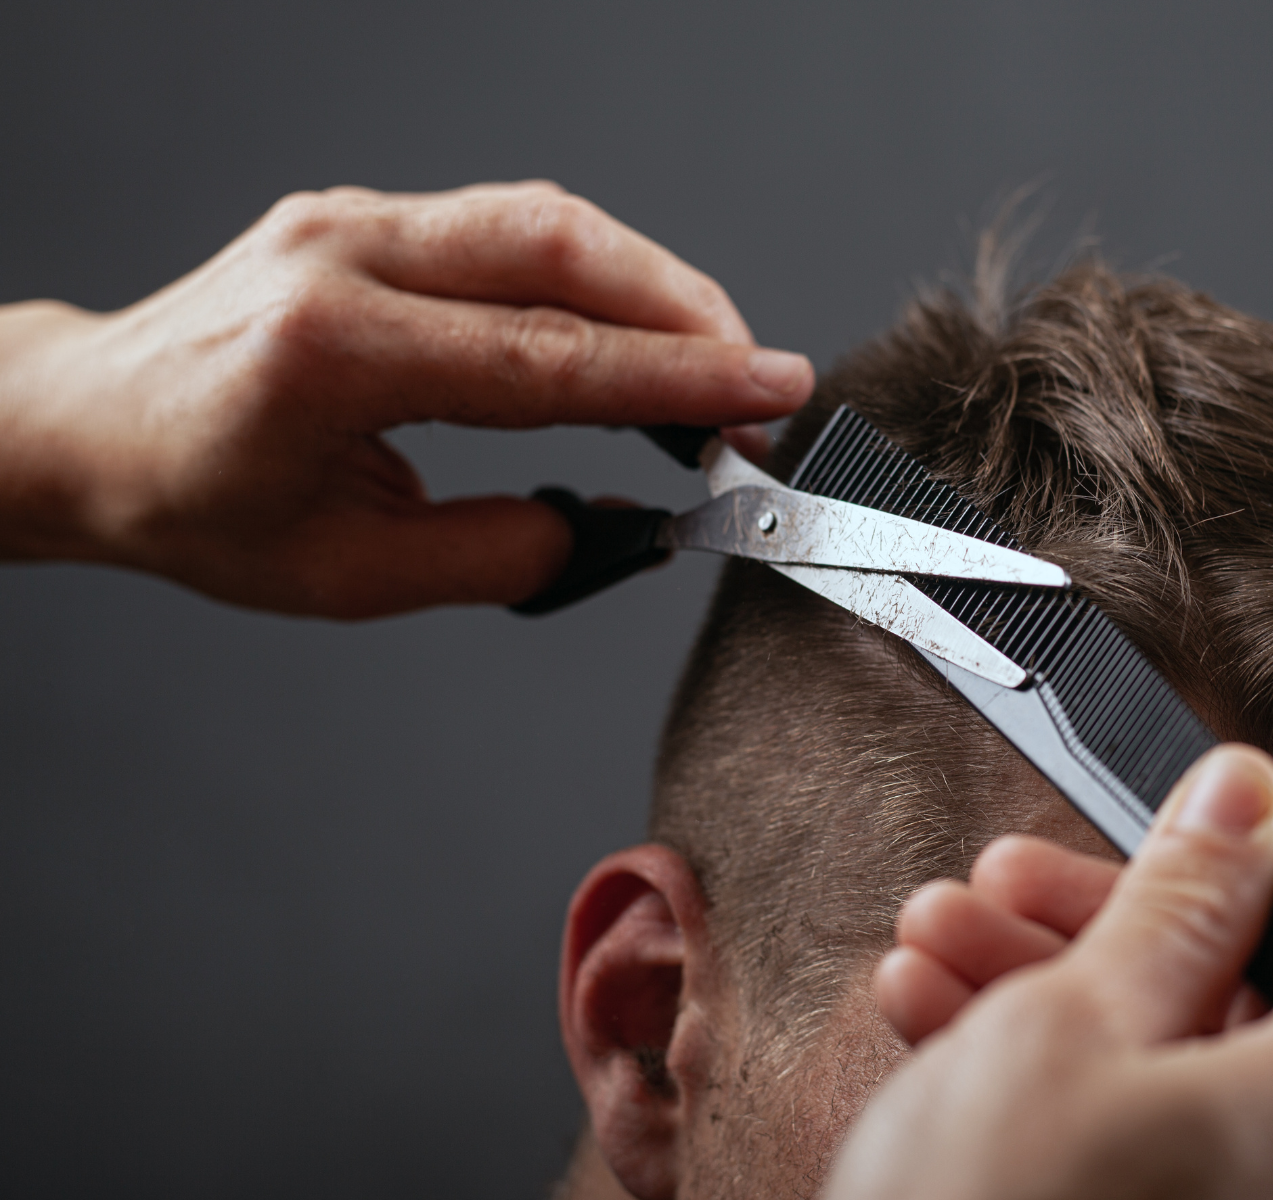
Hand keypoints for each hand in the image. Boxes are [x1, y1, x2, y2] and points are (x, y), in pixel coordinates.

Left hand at [0, 182, 811, 616]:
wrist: (89, 426)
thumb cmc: (191, 503)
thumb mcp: (346, 575)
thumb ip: (495, 551)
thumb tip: (612, 525)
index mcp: (332, 351)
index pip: (548, 358)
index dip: (677, 380)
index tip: (767, 397)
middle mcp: (346, 256)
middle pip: (564, 247)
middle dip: (689, 314)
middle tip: (760, 388)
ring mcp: (357, 220)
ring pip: (550, 222)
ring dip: (653, 289)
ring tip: (715, 368)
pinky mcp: (374, 219)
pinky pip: (513, 229)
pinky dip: (596, 280)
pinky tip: (634, 334)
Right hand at [826, 745, 1272, 1199]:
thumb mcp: (1071, 1026)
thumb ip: (1183, 895)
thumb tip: (1248, 799)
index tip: (1205, 829)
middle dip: (1125, 917)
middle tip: (1016, 886)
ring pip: (1206, 1068)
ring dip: (1071, 991)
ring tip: (948, 952)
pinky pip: (1179, 1148)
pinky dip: (1082, 1088)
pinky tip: (957, 1034)